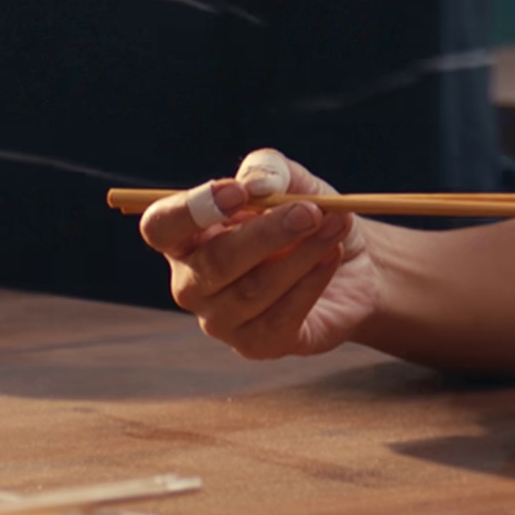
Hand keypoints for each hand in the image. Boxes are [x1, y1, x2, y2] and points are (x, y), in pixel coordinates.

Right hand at [134, 149, 384, 359]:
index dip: (191, 210)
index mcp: (185, 236)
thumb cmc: (305, 216)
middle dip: (265, 234)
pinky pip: (280, 317)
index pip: (160, 227)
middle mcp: (192, 282)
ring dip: (299, 254)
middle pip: (212, 263)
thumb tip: (255, 187)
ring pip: (252, 290)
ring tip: (335, 225)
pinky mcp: (256, 345)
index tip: (238, 193)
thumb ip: (268, 170)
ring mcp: (220, 319)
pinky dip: (310, 282)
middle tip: (310, 211)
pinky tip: (331, 256)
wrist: (354, 265)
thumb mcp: (291, 180)